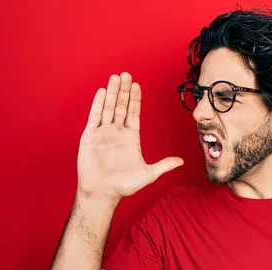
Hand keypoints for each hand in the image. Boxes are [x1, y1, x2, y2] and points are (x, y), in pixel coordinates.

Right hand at [76, 72, 183, 202]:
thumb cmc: (123, 187)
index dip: (135, 99)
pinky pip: (95, 117)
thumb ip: (164, 165)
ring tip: (115, 77)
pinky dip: (98, 104)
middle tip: (127, 74)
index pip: (133, 113)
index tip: (137, 85)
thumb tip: (181, 161)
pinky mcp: (90, 136)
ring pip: (108, 108)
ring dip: (112, 92)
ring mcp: (103, 133)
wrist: (102, 193)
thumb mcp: (148, 174)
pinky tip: (101, 91)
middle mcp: (117, 133)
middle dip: (124, 90)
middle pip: (121, 106)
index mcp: (131, 138)